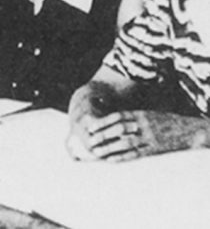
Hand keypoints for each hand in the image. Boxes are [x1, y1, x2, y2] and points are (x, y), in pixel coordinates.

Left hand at [73, 110, 209, 161]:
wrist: (185, 130)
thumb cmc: (162, 121)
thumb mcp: (146, 114)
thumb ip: (130, 117)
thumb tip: (108, 118)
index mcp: (140, 114)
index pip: (118, 117)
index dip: (103, 122)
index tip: (90, 127)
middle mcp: (143, 125)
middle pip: (119, 130)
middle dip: (103, 135)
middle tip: (89, 141)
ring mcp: (149, 138)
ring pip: (125, 143)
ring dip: (109, 148)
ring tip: (96, 152)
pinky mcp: (153, 149)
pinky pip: (135, 154)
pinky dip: (122, 157)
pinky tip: (110, 160)